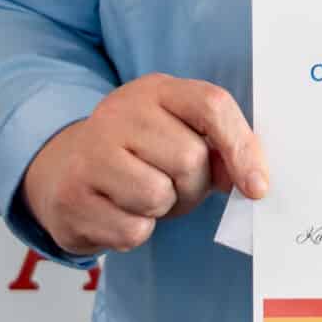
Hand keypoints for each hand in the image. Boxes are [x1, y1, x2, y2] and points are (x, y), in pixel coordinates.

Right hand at [20, 74, 270, 256]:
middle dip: (193, 186)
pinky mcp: (73, 198)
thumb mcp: (177, 132)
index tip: (257, 187)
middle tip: (171, 185)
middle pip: (190, 159)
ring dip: (162, 209)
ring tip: (143, 196)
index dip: (242, 147)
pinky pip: (133, 230)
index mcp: (154, 90)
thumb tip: (252, 180)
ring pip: (159, 195)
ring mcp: (90, 153)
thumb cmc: (138, 155)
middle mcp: (118, 112)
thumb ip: (218, 145)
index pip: (211, 105)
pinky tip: (117, 212)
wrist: (63, 172)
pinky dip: (135, 231)